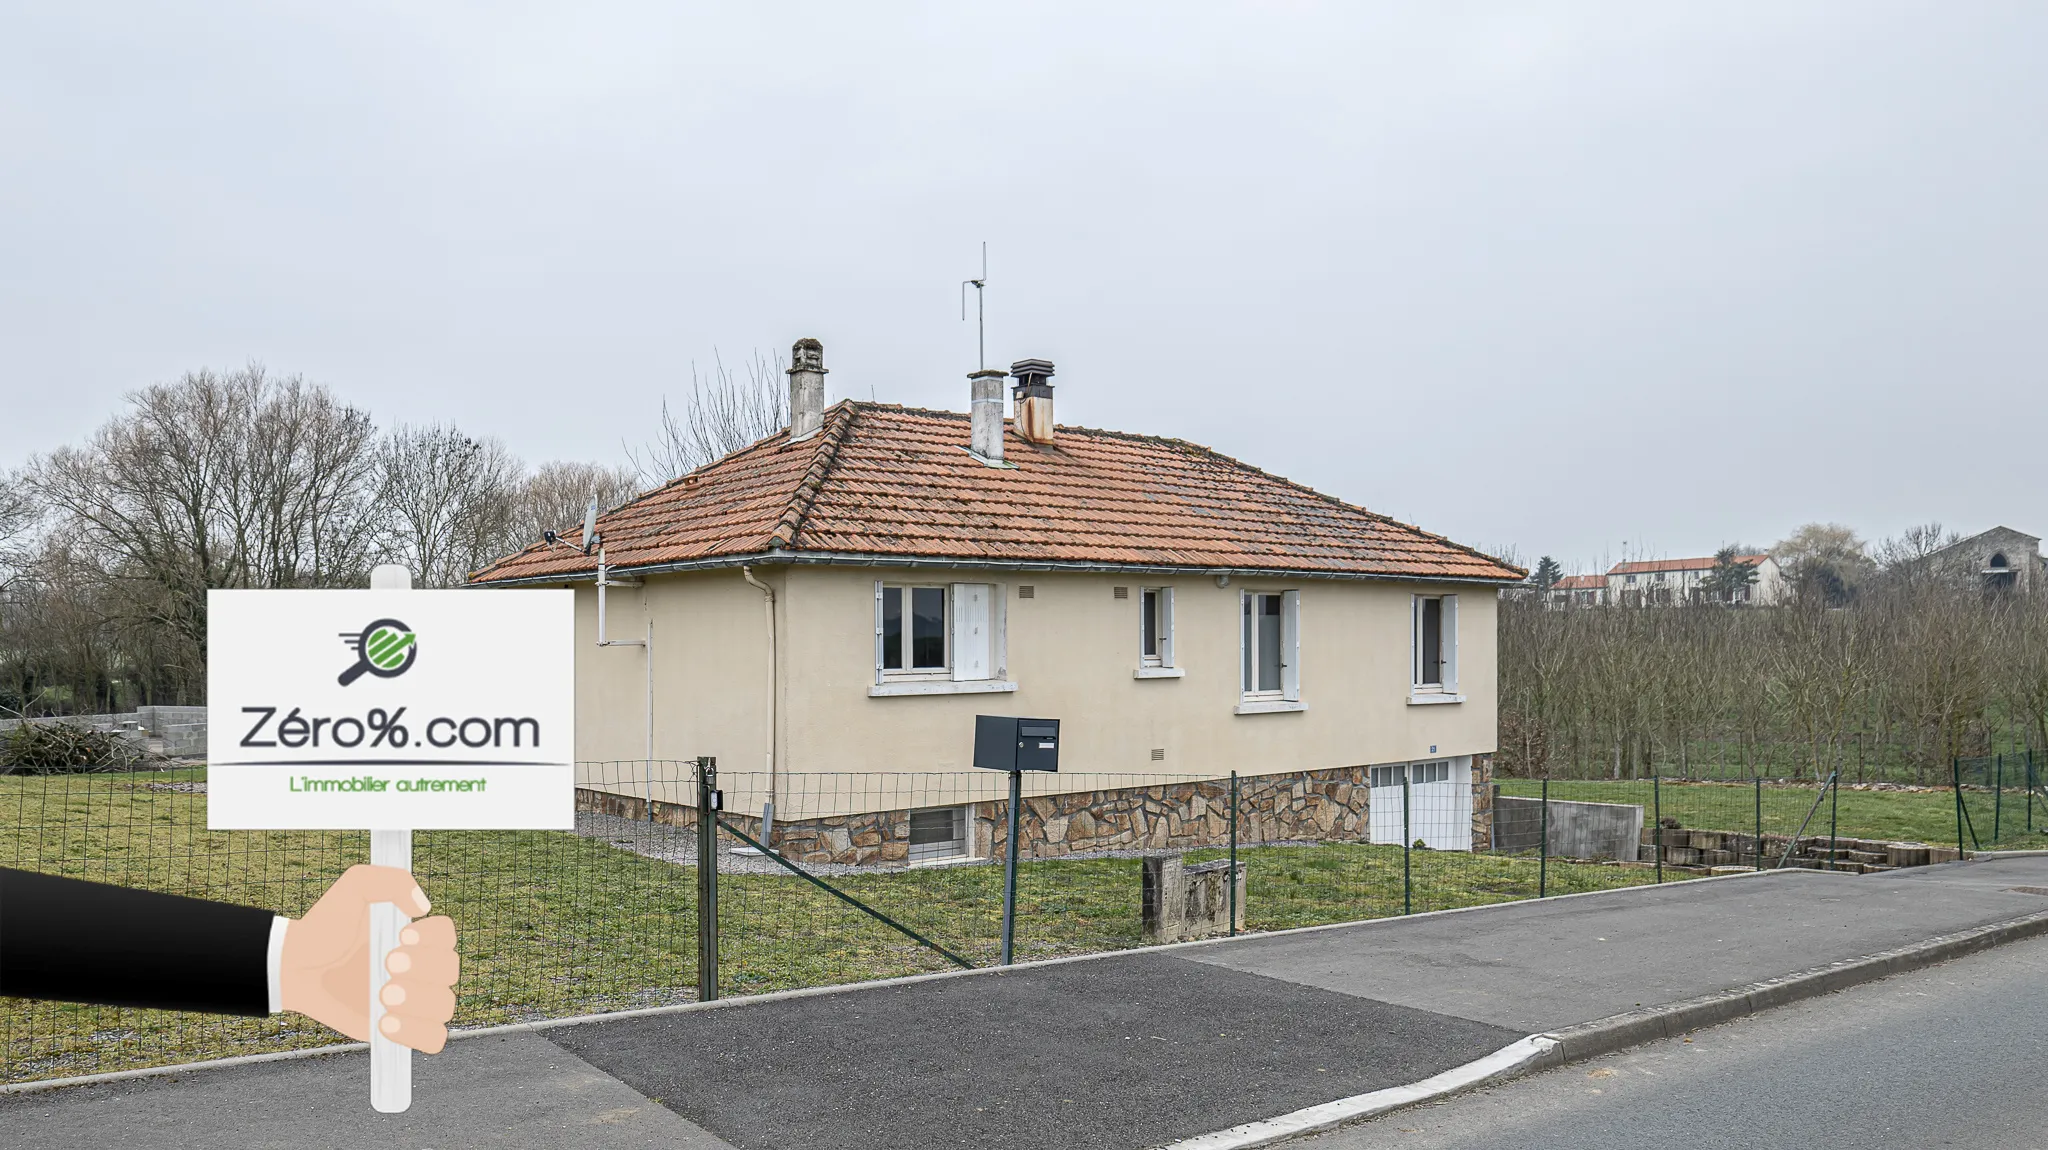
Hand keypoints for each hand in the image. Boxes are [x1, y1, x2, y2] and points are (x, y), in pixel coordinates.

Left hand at [278, 864, 459, 1052]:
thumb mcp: (354, 887)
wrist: (296, 966)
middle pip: (450, 971)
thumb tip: (422, 906)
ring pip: (444, 1007)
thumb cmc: (326, 926)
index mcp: (417, 937)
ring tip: (382, 996)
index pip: (447, 935)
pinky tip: (385, 1023)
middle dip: (422, 969)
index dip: (432, 937)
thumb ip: (391, 880)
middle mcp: (421, 969)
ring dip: (418, 1001)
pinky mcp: (399, 1029)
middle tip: (385, 965)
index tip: (401, 935)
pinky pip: (432, 1039)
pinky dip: (417, 1034)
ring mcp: (412, 1001)